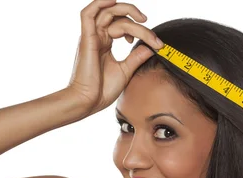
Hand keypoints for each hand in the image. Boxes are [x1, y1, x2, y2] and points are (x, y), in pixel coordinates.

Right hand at [66, 0, 163, 115]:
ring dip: (126, 10)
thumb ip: (136, 58)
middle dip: (138, 21)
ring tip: (142, 19)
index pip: (123, 25)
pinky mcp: (87, 39)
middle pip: (119, 17)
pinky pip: (88, 13)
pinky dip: (100, 3)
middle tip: (152, 35)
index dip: (141, 31)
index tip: (155, 44)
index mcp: (105, 43)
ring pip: (109, 12)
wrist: (88, 102)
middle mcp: (97, 36)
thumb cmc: (102, 90)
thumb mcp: (125, 71)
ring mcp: (91, 36)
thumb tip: (150, 48)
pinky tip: (114, 1)